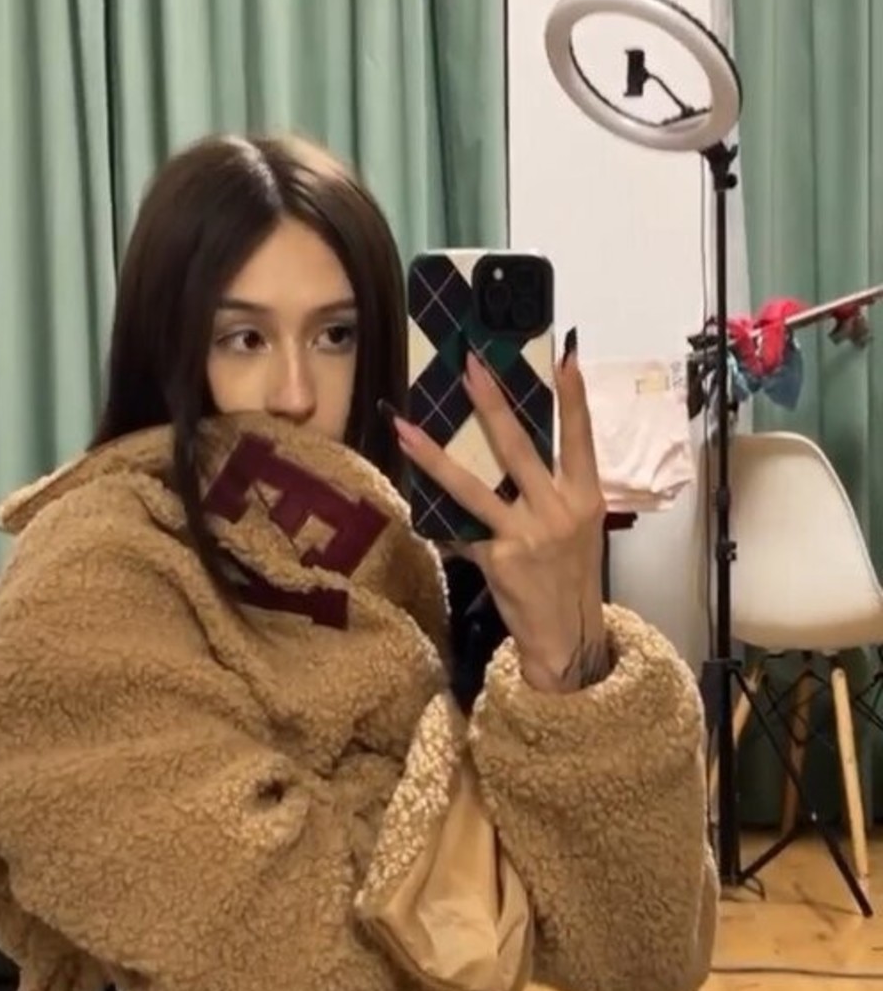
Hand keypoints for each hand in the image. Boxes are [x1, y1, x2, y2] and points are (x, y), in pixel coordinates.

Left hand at [392, 340, 609, 694]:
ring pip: (473, 487)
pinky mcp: (497, 558)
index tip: (566, 356)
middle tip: (471, 366)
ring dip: (435, 455)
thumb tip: (513, 457)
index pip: (581, 438)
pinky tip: (413, 500)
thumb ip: (554, 492)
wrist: (566, 635)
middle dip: (492, 404)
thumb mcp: (578, 529)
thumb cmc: (570, 577)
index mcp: (586, 498)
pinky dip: (440, 519)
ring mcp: (526, 534)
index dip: (575, 398)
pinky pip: (460, 530)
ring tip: (405, 427)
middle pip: (519, 448)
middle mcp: (558, 511)